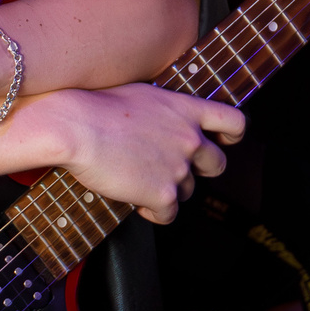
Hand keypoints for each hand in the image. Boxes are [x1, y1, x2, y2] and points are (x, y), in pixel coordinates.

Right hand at [45, 82, 243, 223]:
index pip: (234, 122)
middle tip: (174, 170)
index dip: (231, 136)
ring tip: (141, 183)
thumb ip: (163, 111)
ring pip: (188, 191)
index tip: (221, 142)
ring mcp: (179, 168)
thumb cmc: (95, 107)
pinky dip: (153, 212)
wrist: (75, 128)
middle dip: (200, 170)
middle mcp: (189, 138)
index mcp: (185, 110)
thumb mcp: (140, 95)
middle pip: (217, 164)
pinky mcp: (163, 195)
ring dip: (169, 190)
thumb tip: (161, 123)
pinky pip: (168, 215)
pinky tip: (135, 202)